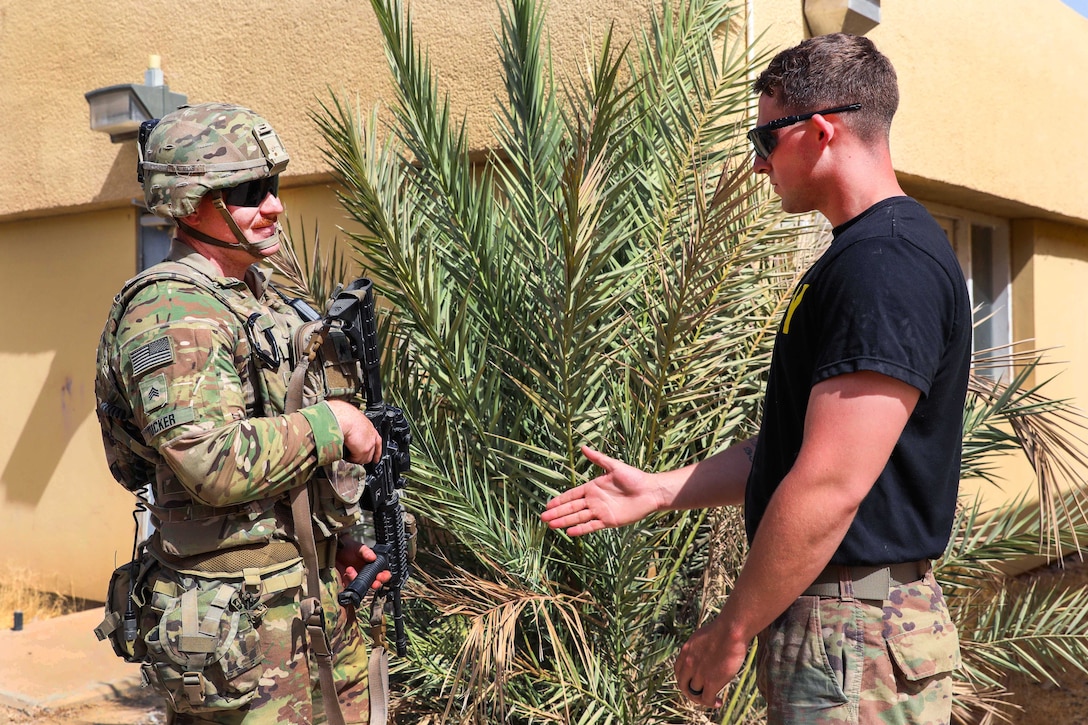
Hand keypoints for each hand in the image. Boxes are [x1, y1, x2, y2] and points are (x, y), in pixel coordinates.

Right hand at [326, 399, 381, 464]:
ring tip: (347, 457)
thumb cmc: (344, 415)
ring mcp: (370, 444)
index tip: (376, 458)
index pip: (377, 442)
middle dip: (363, 457)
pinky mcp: (364, 450)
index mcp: (370, 428)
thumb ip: (354, 428)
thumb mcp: (353, 420)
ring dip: (356, 459)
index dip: (377, 451)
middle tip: (355, 458)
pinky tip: (345, 456)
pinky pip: (357, 460)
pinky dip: (350, 459)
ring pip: (364, 458)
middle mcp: (372, 436)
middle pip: (372, 453)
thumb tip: (349, 432)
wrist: (343, 418)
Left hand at [335, 536, 391, 590]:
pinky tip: (346, 574)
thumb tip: (373, 557)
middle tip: (373, 583)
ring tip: (350, 570)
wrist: (335, 550)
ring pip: (362, 587)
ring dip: (357, 579)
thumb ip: (366, 552)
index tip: (380, 576)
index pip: (383, 573)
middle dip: (375, 584)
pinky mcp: (348, 583)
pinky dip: (349, 581)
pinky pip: (350, 587)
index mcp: (373, 565)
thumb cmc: (349, 548)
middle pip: (375, 583)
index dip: (384, 576)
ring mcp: (357, 579)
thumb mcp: (358, 547)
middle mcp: (367, 574)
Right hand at [540, 445, 662, 535]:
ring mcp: (600, 512)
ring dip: (565, 521)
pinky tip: (570, 532)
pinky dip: (581, 529)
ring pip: (578, 518)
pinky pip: (592, 526)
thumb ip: (598, 459)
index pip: (572, 495)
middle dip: (557, 513)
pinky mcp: (609, 521)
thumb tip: (583, 447)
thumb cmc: (634, 477)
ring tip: (551, 526)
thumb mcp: (614, 466)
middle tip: (543, 518)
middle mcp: (594, 501)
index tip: (548, 504)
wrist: (650, 491)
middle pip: (572, 508)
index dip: (560, 500)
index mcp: (593, 487)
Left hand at [673, 615, 748, 708]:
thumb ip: (699, 648)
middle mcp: (688, 664)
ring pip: (694, 694)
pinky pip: (706, 699)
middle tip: (701, 695)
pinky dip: (711, 703)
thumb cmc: (724, 629)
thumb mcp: (704, 636)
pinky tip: (718, 702)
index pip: (678, 671)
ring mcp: (698, 674)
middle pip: (683, 685)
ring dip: (702, 699)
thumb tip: (706, 654)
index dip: (685, 679)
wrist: (732, 630)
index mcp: (686, 651)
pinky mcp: (710, 682)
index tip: (695, 682)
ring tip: (713, 700)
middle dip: (691, 692)